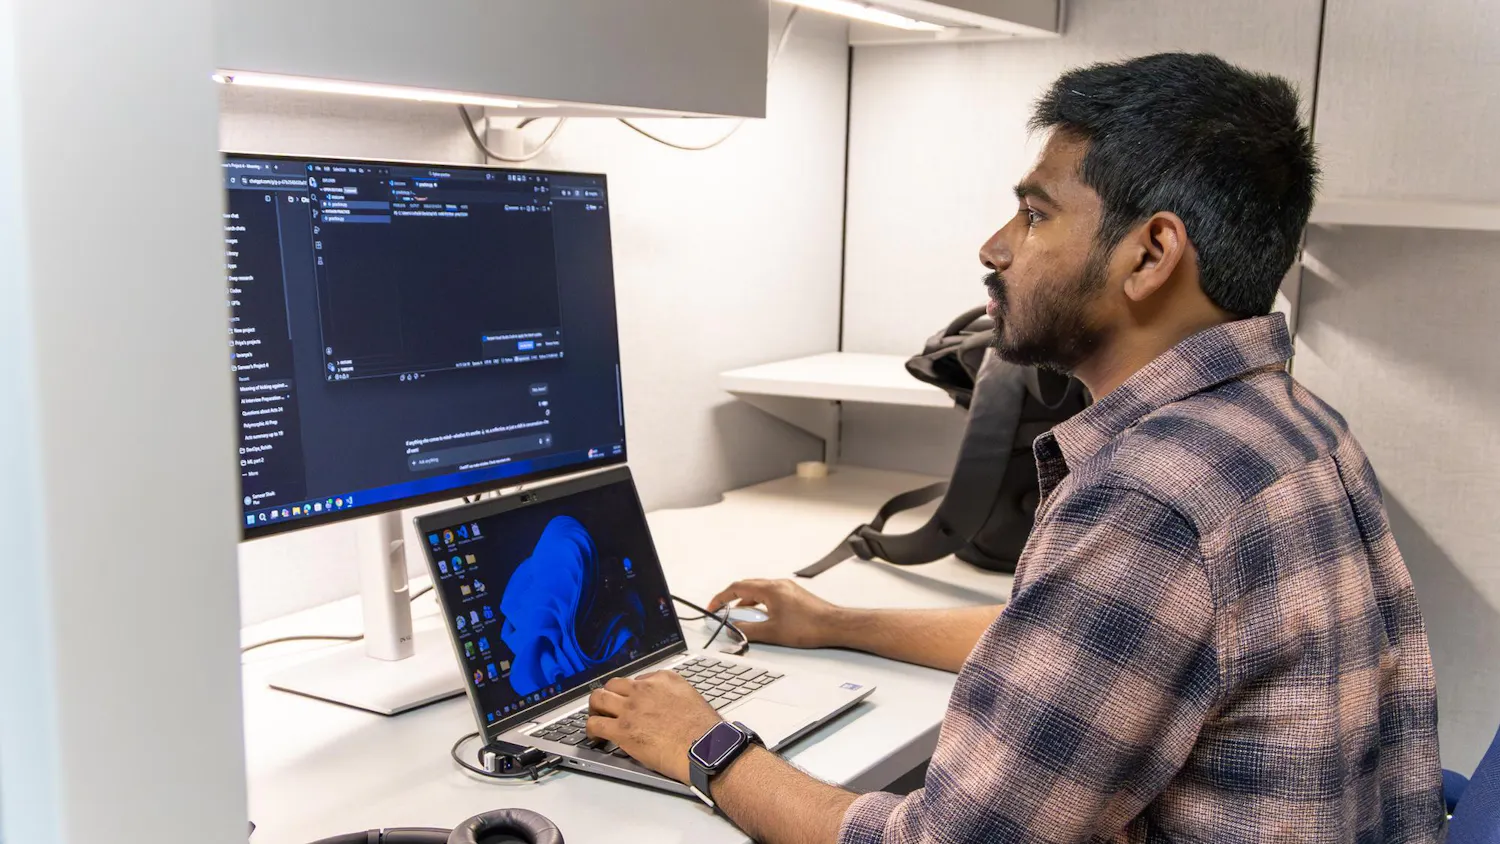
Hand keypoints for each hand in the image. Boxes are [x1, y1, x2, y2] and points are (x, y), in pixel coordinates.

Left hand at [586, 671, 721, 783]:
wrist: (705, 748)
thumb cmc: (705, 731)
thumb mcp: (691, 699)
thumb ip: (673, 696)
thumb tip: (666, 706)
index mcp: (663, 679)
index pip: (637, 679)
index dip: (631, 694)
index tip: (630, 703)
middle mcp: (644, 689)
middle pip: (613, 685)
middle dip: (608, 696)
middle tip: (607, 708)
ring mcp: (631, 709)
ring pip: (598, 698)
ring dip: (595, 709)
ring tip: (596, 718)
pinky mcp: (622, 730)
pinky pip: (595, 724)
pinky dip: (591, 730)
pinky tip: (595, 737)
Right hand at [707, 579, 842, 648]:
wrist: (835, 625)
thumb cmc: (810, 626)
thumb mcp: (772, 632)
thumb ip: (748, 631)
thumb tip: (733, 630)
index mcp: (770, 589)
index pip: (737, 588)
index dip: (721, 598)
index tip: (713, 608)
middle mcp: (778, 584)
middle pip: (746, 586)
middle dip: (731, 600)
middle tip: (722, 613)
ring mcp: (787, 589)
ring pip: (758, 591)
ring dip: (746, 603)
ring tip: (741, 619)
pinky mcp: (794, 595)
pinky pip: (769, 595)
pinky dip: (759, 604)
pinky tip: (761, 618)